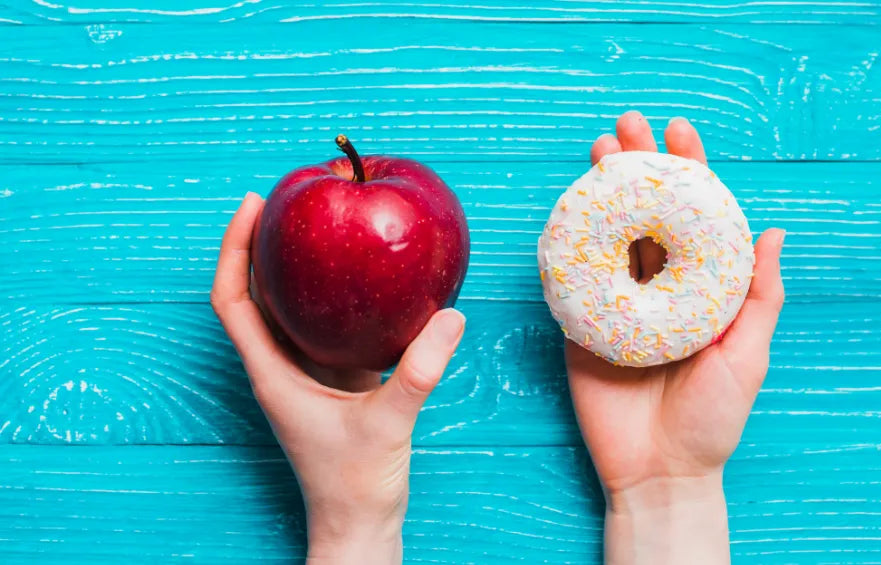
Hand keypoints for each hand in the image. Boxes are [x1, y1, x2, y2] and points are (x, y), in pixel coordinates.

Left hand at [211, 193, 464, 564]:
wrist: (359, 521)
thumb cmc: (356, 484)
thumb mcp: (388, 423)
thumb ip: (418, 371)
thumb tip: (452, 317)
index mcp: (273, 374)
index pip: (234, 301)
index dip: (234, 250)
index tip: (251, 205)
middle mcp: (280, 367)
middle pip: (252, 294)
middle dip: (257, 244)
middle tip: (282, 198)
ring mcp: (305, 371)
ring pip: (286, 306)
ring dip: (291, 265)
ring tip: (314, 222)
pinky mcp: (331, 377)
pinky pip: (323, 322)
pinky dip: (331, 293)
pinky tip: (361, 274)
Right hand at [568, 112, 785, 563]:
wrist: (659, 473)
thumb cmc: (712, 420)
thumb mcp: (747, 357)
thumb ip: (759, 297)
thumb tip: (774, 232)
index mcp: (699, 291)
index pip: (694, 220)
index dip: (688, 173)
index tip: (679, 132)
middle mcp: (658, 289)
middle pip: (646, 216)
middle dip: (636, 168)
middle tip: (626, 126)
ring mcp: (617, 305)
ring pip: (609, 236)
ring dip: (601, 192)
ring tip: (598, 152)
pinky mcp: (582, 326)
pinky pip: (573, 278)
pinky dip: (569, 242)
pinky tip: (567, 209)